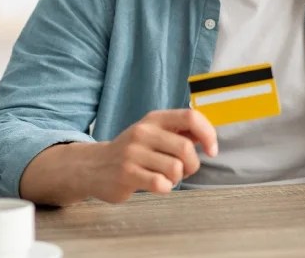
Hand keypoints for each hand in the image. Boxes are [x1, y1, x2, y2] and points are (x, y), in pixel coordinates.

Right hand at [89, 109, 217, 201]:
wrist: (93, 166)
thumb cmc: (132, 151)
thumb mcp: (153, 133)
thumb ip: (179, 132)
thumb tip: (207, 135)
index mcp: (154, 119)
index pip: (191, 117)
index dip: (208, 134)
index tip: (211, 150)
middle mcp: (143, 132)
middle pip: (185, 148)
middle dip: (192, 165)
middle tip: (185, 171)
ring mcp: (133, 153)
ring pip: (175, 168)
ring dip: (177, 178)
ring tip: (166, 177)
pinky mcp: (126, 174)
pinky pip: (160, 184)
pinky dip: (165, 188)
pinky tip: (156, 185)